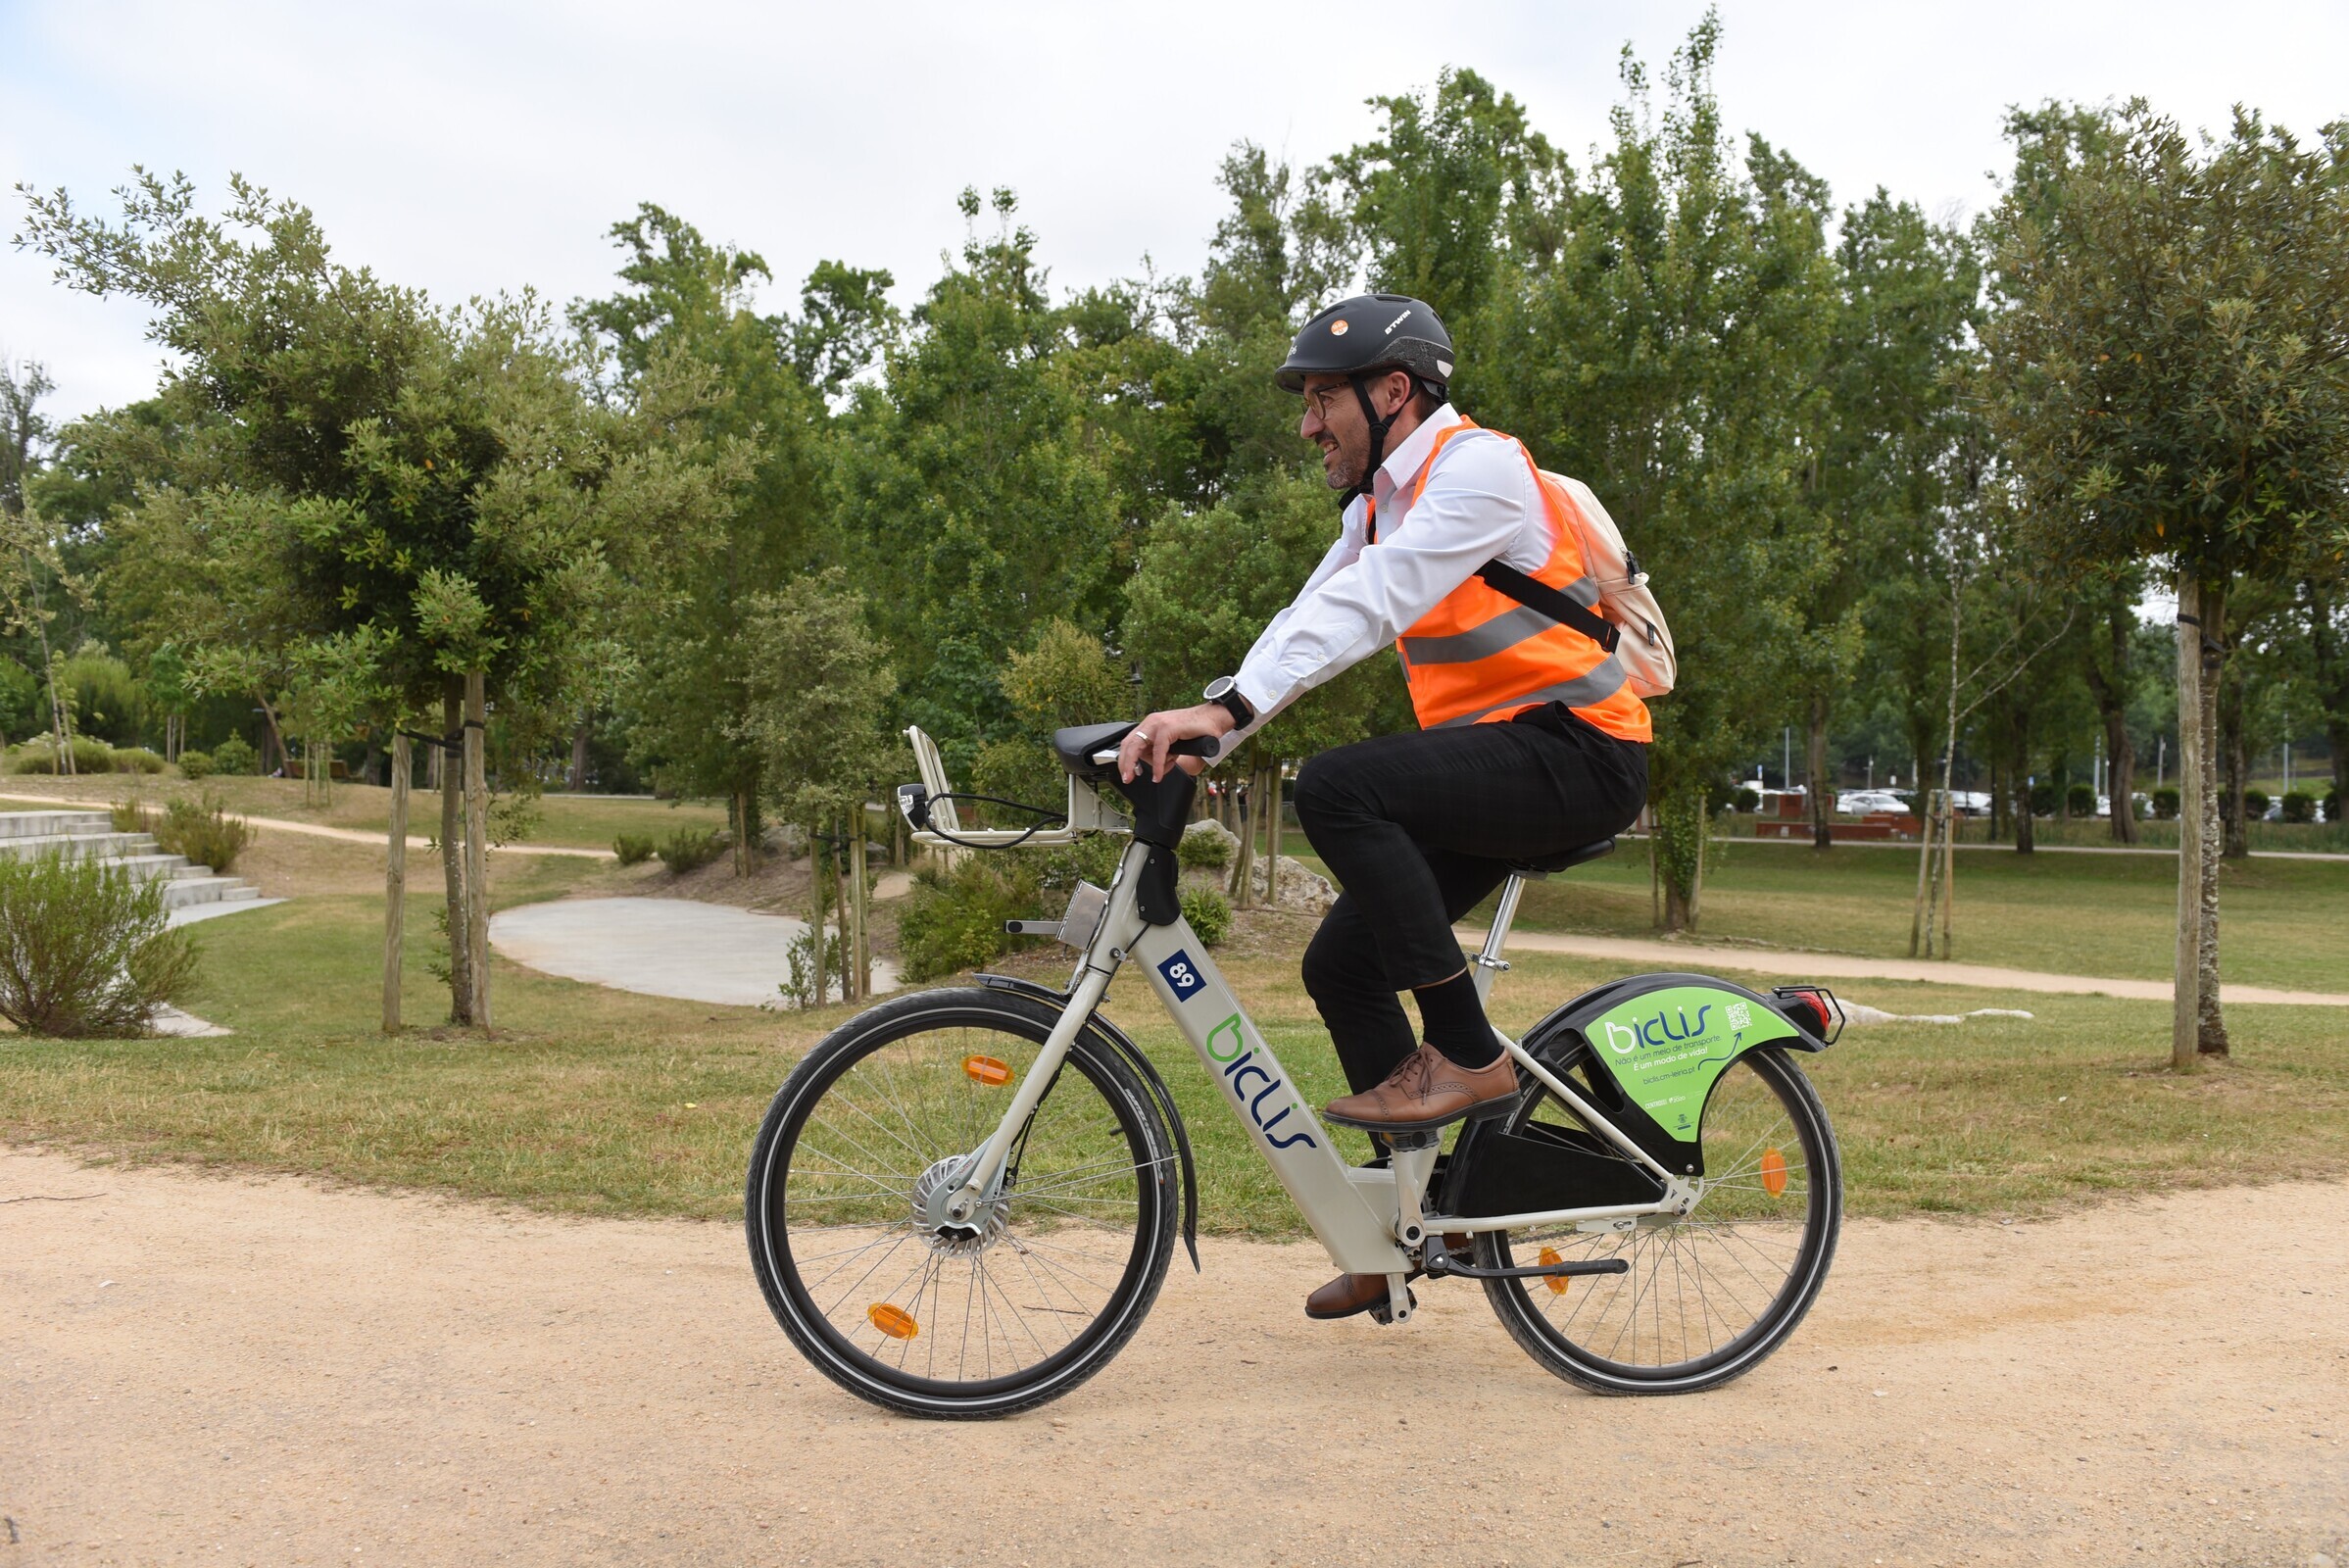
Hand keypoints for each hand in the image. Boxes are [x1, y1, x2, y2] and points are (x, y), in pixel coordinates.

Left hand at [1117, 703, 1233, 783]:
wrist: (1214, 719)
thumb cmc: (1197, 731)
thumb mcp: (1172, 743)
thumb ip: (1160, 751)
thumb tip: (1152, 765)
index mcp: (1151, 724)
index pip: (1130, 742)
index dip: (1125, 759)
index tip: (1127, 773)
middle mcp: (1152, 722)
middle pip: (1129, 744)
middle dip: (1126, 764)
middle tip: (1128, 779)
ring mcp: (1159, 724)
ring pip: (1139, 748)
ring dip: (1149, 766)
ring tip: (1164, 770)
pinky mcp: (1168, 727)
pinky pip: (1158, 751)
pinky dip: (1158, 765)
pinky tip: (1159, 774)